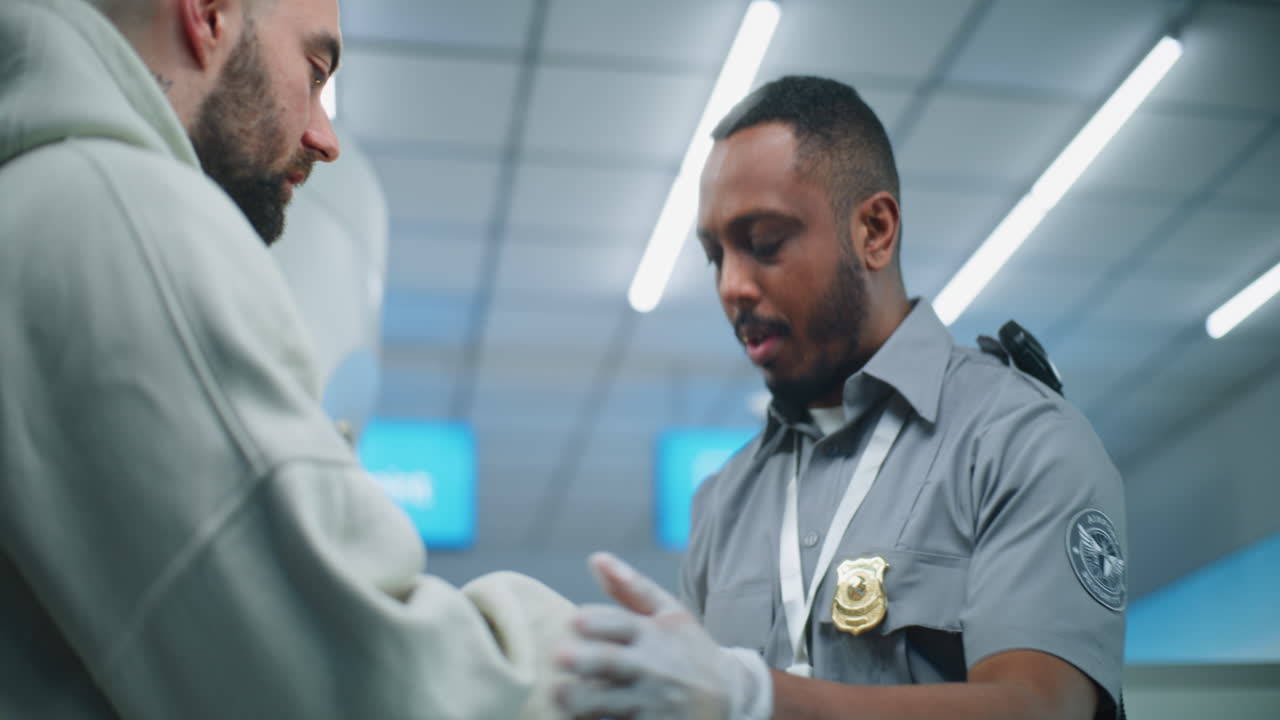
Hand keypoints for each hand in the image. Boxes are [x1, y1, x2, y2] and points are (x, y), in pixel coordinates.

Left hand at [553, 552, 771, 719]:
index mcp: (653, 632)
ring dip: (580, 700)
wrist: (729, 694)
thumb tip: (595, 558)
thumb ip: (630, 586)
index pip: (621, 623)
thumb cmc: (687, 648)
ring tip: (559, 694)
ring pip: (608, 702)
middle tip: (559, 657)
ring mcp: (652, 701)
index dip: (595, 621)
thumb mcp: (669, 613)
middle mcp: (652, 666)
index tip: (573, 621)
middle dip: (584, 659)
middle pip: (611, 662)